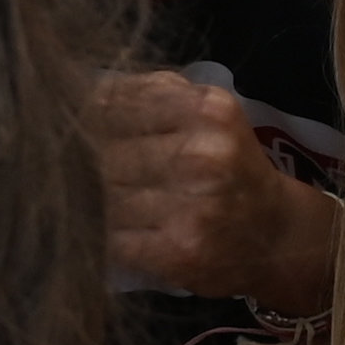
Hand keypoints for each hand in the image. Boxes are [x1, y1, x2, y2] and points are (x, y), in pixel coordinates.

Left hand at [89, 70, 334, 310]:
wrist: (278, 235)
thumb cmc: (229, 168)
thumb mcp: (206, 116)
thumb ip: (150, 95)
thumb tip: (79, 94)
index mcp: (207, 109)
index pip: (114, 106)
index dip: (81, 123)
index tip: (67, 134)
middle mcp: (203, 154)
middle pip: (104, 155)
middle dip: (83, 169)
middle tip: (76, 178)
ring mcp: (194, 205)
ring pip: (105, 199)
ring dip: (91, 206)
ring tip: (99, 207)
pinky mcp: (180, 250)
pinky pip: (115, 240)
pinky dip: (105, 240)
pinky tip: (113, 235)